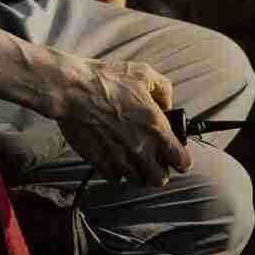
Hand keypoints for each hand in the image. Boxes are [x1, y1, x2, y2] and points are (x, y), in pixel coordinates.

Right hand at [57, 59, 189, 186]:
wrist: (72, 90)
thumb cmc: (107, 80)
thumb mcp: (144, 73)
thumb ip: (163, 90)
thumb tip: (166, 104)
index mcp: (156, 128)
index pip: (181, 161)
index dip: (182, 160)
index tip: (176, 155)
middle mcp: (140, 148)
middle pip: (160, 179)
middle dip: (160, 170)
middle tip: (153, 157)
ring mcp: (120, 158)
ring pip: (137, 181)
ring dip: (137, 171)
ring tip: (132, 155)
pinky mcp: (100, 162)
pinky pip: (114, 178)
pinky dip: (116, 170)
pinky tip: (114, 155)